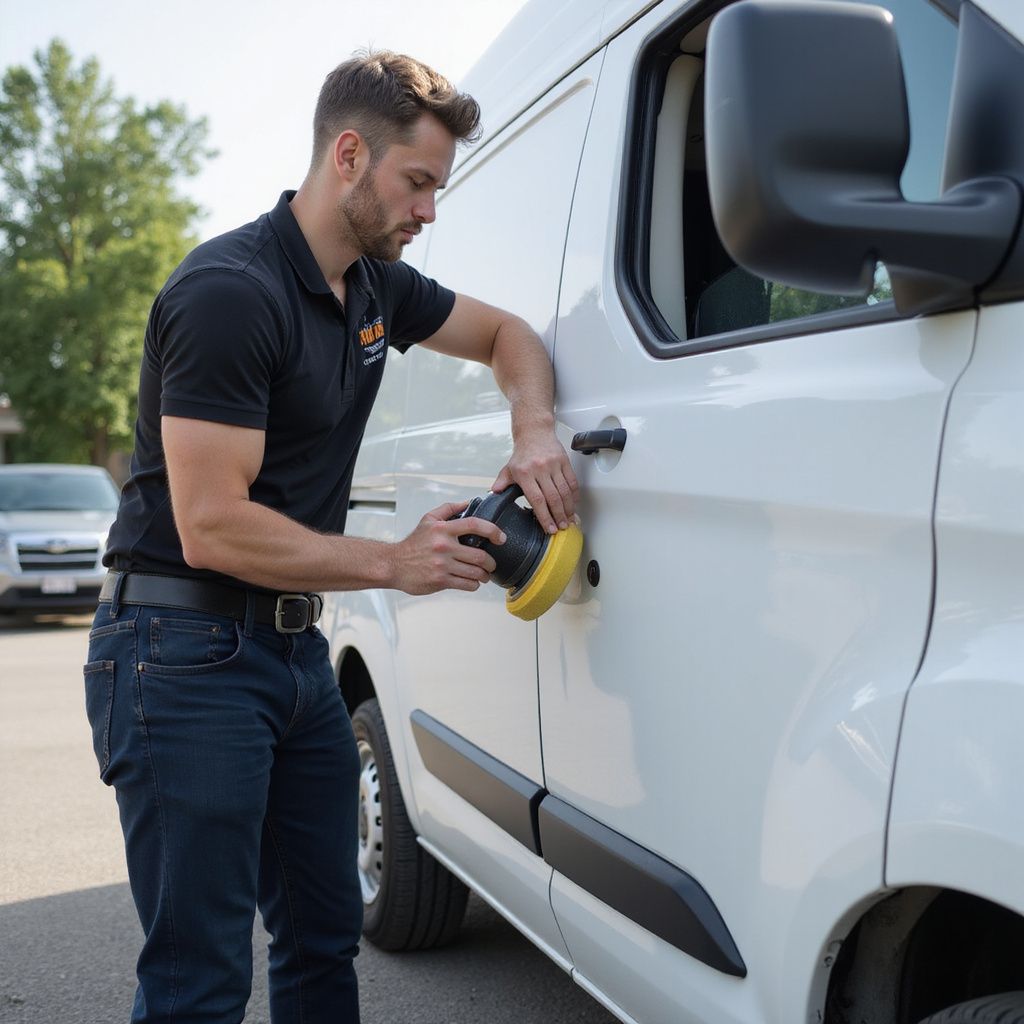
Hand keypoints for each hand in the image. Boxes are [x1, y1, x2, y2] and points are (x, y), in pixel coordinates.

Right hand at [390, 501, 506, 595]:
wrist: (393, 564)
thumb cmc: (413, 544)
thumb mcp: (428, 520)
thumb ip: (448, 509)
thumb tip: (468, 503)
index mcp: (443, 529)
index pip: (474, 525)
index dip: (492, 531)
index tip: (501, 537)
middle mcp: (443, 546)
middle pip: (479, 556)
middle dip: (491, 563)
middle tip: (492, 564)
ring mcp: (442, 565)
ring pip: (475, 573)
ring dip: (484, 576)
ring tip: (484, 575)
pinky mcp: (440, 581)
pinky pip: (466, 584)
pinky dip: (474, 584)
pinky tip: (472, 582)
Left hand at [492, 431, 578, 534]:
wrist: (534, 432)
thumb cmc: (523, 453)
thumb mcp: (509, 468)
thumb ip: (502, 483)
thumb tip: (493, 495)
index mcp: (524, 473)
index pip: (537, 499)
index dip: (545, 516)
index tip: (549, 528)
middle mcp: (539, 469)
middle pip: (552, 498)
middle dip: (558, 516)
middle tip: (562, 527)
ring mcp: (553, 465)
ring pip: (564, 491)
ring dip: (568, 508)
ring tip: (569, 519)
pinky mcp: (564, 461)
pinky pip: (572, 481)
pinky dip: (575, 495)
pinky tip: (574, 504)